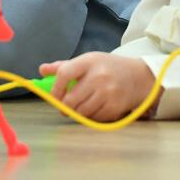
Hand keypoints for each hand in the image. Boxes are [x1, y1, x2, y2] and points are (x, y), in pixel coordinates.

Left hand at [39, 52, 155, 121]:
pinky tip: (93, 108)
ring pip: (81, 111)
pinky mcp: (115, 107)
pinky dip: (89, 117)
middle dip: (64, 106)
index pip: (64, 73)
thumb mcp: (88, 61)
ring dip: (76, 113)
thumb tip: (41, 70)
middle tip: (64, 107)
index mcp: (89, 61)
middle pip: (71, 99)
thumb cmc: (107, 68)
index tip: (53, 96)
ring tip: (79, 107)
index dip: (55, 88)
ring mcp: (108, 93)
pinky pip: (93, 118)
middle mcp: (99, 76)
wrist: (138, 76)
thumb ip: (64, 66)